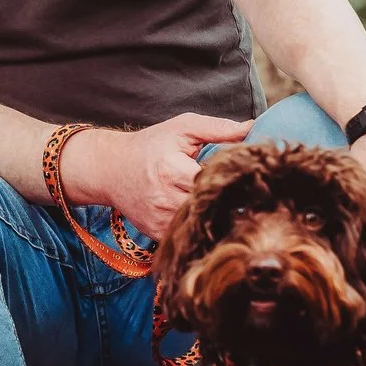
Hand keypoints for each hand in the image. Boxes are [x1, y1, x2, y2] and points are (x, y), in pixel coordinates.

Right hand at [61, 113, 252, 242]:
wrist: (110, 170)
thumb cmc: (150, 146)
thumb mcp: (181, 128)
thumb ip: (218, 128)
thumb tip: (253, 128)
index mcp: (173, 171)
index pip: (215, 184)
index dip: (237, 184)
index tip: (255, 182)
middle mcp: (165, 200)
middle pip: (211, 209)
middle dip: (231, 204)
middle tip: (253, 198)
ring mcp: (160, 221)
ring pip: (202, 227)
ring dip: (218, 219)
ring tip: (232, 208)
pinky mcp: (157, 234)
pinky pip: (188, 237)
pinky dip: (200, 229)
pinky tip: (210, 218)